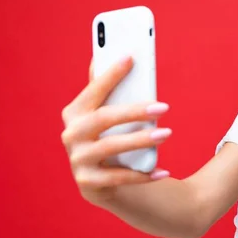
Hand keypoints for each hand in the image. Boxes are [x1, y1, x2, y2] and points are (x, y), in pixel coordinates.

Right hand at [61, 56, 171, 203]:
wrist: (104, 183)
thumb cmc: (110, 138)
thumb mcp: (108, 115)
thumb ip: (109, 89)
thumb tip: (120, 53)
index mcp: (75, 113)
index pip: (93, 90)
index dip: (110, 74)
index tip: (131, 57)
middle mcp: (71, 135)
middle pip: (104, 119)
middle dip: (134, 111)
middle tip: (164, 107)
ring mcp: (78, 160)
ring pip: (110, 147)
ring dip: (141, 140)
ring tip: (166, 134)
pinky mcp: (88, 183)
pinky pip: (118, 178)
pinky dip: (142, 175)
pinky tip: (163, 171)